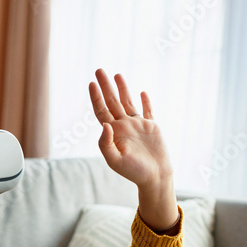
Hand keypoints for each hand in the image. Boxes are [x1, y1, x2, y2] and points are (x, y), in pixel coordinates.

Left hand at [89, 69, 178, 230]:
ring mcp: (138, 126)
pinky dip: (145, 101)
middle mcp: (124, 126)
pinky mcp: (152, 127)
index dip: (95, 97)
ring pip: (127, 102)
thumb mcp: (115, 160)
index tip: (91, 83)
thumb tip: (104, 124)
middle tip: (99, 70)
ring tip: (116, 74)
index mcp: (113, 133)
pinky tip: (142, 92)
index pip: (101, 111)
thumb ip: (105, 143)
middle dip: (105, 86)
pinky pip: (148, 111)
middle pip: (112, 101)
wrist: (155, 177)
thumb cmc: (134, 171)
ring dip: (122, 88)